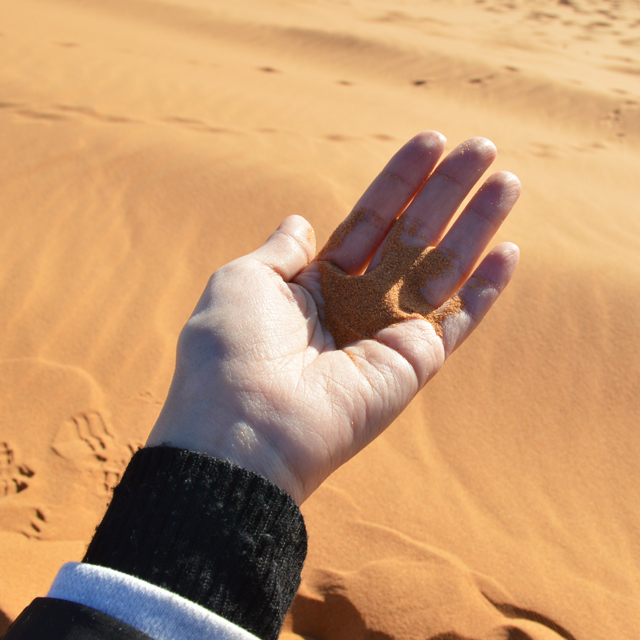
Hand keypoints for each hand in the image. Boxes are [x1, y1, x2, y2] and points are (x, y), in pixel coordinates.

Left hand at [146, 132, 520, 503]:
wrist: (245, 429)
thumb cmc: (231, 350)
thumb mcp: (244, 281)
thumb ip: (282, 250)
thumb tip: (301, 221)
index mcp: (317, 283)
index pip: (369, 220)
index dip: (400, 182)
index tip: (431, 143)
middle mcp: (357, 304)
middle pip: (412, 235)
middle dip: (447, 191)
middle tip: (483, 148)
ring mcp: (388, 334)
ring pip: (443, 268)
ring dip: (477, 226)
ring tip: (509, 180)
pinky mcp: (413, 365)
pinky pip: (457, 321)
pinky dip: (485, 290)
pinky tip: (510, 250)